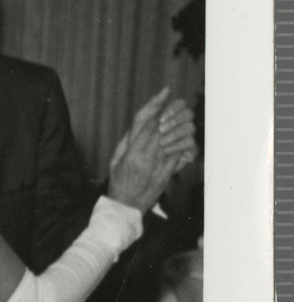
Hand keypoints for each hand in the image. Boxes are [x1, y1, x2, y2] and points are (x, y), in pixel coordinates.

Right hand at [106, 87, 197, 210]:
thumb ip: (126, 143)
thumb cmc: (118, 183)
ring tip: (185, 121)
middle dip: (172, 113)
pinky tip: (186, 139)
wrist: (125, 207)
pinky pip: (178, 154)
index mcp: (129, 152)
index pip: (145, 123)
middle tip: (180, 103)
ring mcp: (155, 166)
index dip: (156, 106)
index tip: (165, 93)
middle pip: (161, 128)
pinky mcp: (165, 173)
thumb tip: (137, 127)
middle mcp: (143, 157)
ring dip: (180, 129)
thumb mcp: (116, 160)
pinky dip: (183, 145)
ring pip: (172, 140)